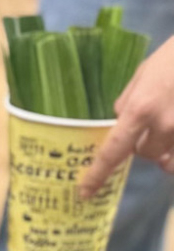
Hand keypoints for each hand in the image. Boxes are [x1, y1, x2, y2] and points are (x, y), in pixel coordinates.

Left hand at [83, 34, 173, 196]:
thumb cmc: (173, 59)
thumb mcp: (141, 76)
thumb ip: (127, 104)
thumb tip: (120, 124)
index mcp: (140, 109)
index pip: (113, 150)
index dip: (98, 174)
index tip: (85, 191)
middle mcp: (165, 125)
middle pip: (144, 154)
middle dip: (142, 144)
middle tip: (149, 123)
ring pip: (168, 159)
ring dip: (164, 149)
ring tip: (168, 125)